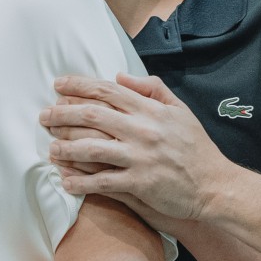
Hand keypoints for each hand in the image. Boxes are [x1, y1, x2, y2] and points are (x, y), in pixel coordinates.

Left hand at [41, 73, 229, 223]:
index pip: (107, 91)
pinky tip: (65, 181)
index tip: (58, 85)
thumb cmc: (196, 148)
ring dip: (66, 148)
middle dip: (62, 114)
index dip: (78, 86)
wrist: (216, 184)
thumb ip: (151, 89)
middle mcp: (143, 130)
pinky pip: (103, 182)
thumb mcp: (179, 110)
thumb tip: (120, 75)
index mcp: (150, 110)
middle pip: (92, 116)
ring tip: (50, 149)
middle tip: (44, 117)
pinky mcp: (140, 183)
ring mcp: (140, 157)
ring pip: (92, 148)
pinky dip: (81, 182)